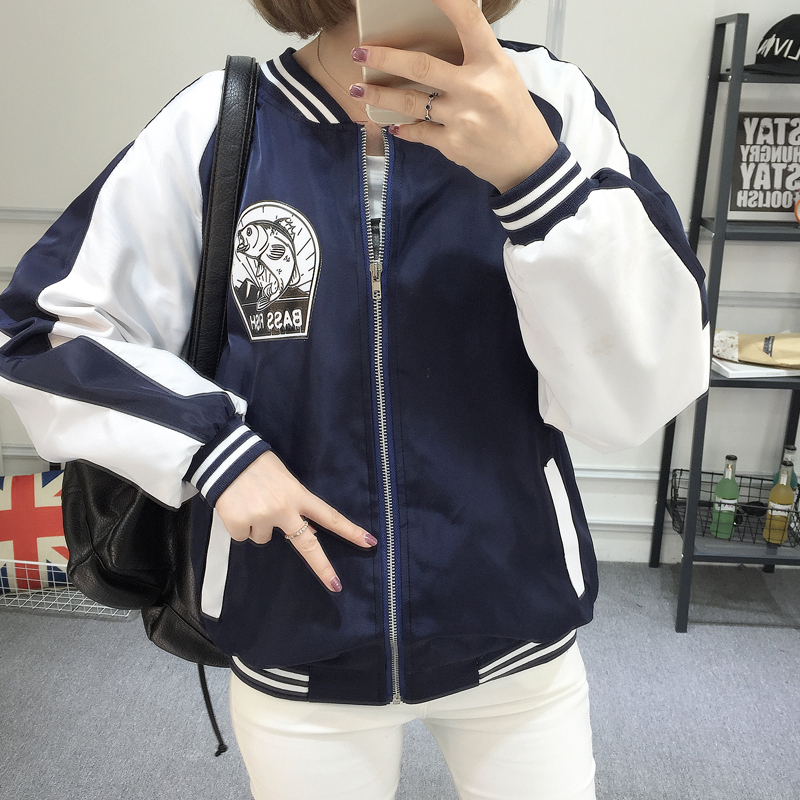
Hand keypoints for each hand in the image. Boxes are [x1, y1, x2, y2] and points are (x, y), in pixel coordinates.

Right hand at [215, 451, 376, 592]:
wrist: (224, 455)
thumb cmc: (256, 464)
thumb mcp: (283, 478)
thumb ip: (295, 503)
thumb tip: (306, 529)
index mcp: (297, 494)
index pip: (329, 515)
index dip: (350, 530)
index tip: (369, 542)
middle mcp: (283, 509)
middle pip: (307, 544)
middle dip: (322, 566)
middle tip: (335, 584)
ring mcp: (261, 518)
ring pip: (263, 538)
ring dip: (257, 525)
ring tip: (248, 502)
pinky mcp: (238, 524)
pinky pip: (242, 536)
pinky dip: (238, 525)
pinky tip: (235, 506)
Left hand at [349, 0, 557, 192]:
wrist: (526, 159)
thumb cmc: (514, 112)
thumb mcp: (503, 74)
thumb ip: (473, 57)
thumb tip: (434, 40)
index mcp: (492, 62)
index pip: (467, 20)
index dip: (445, 0)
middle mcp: (475, 88)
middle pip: (420, 67)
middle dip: (384, 58)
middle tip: (360, 52)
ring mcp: (462, 118)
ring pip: (409, 102)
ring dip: (379, 95)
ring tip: (358, 89)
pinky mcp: (452, 144)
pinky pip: (417, 131)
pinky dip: (402, 127)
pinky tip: (391, 123)